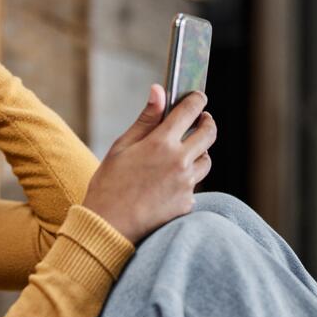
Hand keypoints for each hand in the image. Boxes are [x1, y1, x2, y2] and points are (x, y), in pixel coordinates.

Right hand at [81, 85, 216, 244]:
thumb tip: (159, 90)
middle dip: (207, 122)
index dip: (197, 100)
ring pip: (206, 160)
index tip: (198, 98)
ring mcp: (186, 184)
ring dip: (199, 152)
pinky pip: (194, 185)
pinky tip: (169, 183)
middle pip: (208, 134)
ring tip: (185, 153)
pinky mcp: (187, 204)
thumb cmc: (109, 184)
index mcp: (161, 143)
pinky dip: (186, 180)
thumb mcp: (122, 147)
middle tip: (201, 121)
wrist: (108, 226)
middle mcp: (179, 161)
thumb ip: (145, 119)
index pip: (190, 110)